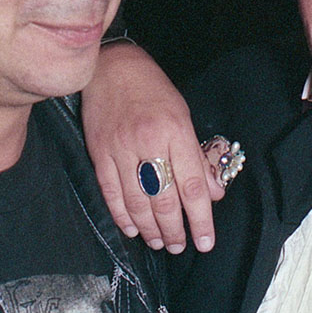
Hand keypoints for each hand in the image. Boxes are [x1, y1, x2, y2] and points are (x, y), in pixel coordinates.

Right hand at [83, 42, 222, 252]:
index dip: (201, 219)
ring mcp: (121, 148)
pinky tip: (132, 228)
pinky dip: (122, 215)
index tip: (205, 241)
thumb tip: (212, 194)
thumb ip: (196, 158)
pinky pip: (111, 192)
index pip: (192, 186)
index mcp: (176, 131)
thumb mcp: (183, 117)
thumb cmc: (153, 90)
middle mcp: (149, 142)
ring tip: (160, 242)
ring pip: (137, 201)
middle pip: (164, 199)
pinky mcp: (99, 152)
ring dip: (150, 228)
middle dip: (174, 230)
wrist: (110, 66)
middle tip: (180, 246)